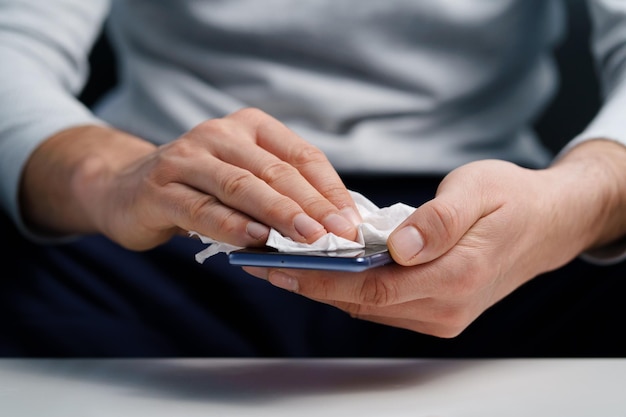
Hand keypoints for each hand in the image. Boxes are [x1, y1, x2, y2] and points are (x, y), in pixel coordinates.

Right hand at [21, 108, 360, 249]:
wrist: (125, 187)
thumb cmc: (200, 187)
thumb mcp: (244, 178)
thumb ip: (281, 192)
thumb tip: (332, 223)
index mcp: (249, 127)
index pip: (301, 156)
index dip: (330, 189)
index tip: (351, 220)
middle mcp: (218, 135)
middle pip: (275, 171)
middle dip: (313, 205)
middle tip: (340, 233)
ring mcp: (186, 160)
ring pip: (242, 187)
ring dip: (279, 214)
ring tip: (309, 237)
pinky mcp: (159, 190)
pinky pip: (202, 209)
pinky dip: (231, 226)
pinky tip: (255, 241)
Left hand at [245, 141, 625, 336]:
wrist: (547, 223)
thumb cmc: (512, 200)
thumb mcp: (478, 192)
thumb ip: (439, 220)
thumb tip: (400, 245)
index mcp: (457, 277)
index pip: (373, 287)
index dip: (321, 280)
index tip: (277, 267)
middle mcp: (447, 307)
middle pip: (363, 301)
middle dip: (310, 284)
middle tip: (263, 264)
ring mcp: (442, 314)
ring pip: (369, 305)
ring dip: (325, 287)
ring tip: (283, 265)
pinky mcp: (437, 309)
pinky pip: (382, 302)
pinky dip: (350, 288)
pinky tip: (327, 270)